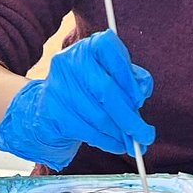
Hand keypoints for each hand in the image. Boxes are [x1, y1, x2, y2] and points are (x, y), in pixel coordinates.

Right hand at [0, 30, 154, 169]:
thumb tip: (141, 92)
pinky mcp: (54, 113)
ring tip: (132, 143)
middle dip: (130, 117)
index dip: (128, 76)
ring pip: (99, 116)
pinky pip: (88, 131)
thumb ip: (130, 79)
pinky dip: (107, 142)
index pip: (111, 51)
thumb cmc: (87, 91)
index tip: (140, 99)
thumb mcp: (110, 77)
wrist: (46, 108)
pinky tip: (116, 145)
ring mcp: (58, 88)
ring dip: (120, 134)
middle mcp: (69, 62)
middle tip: (146, 135)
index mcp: (87, 47)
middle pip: (107, 90)